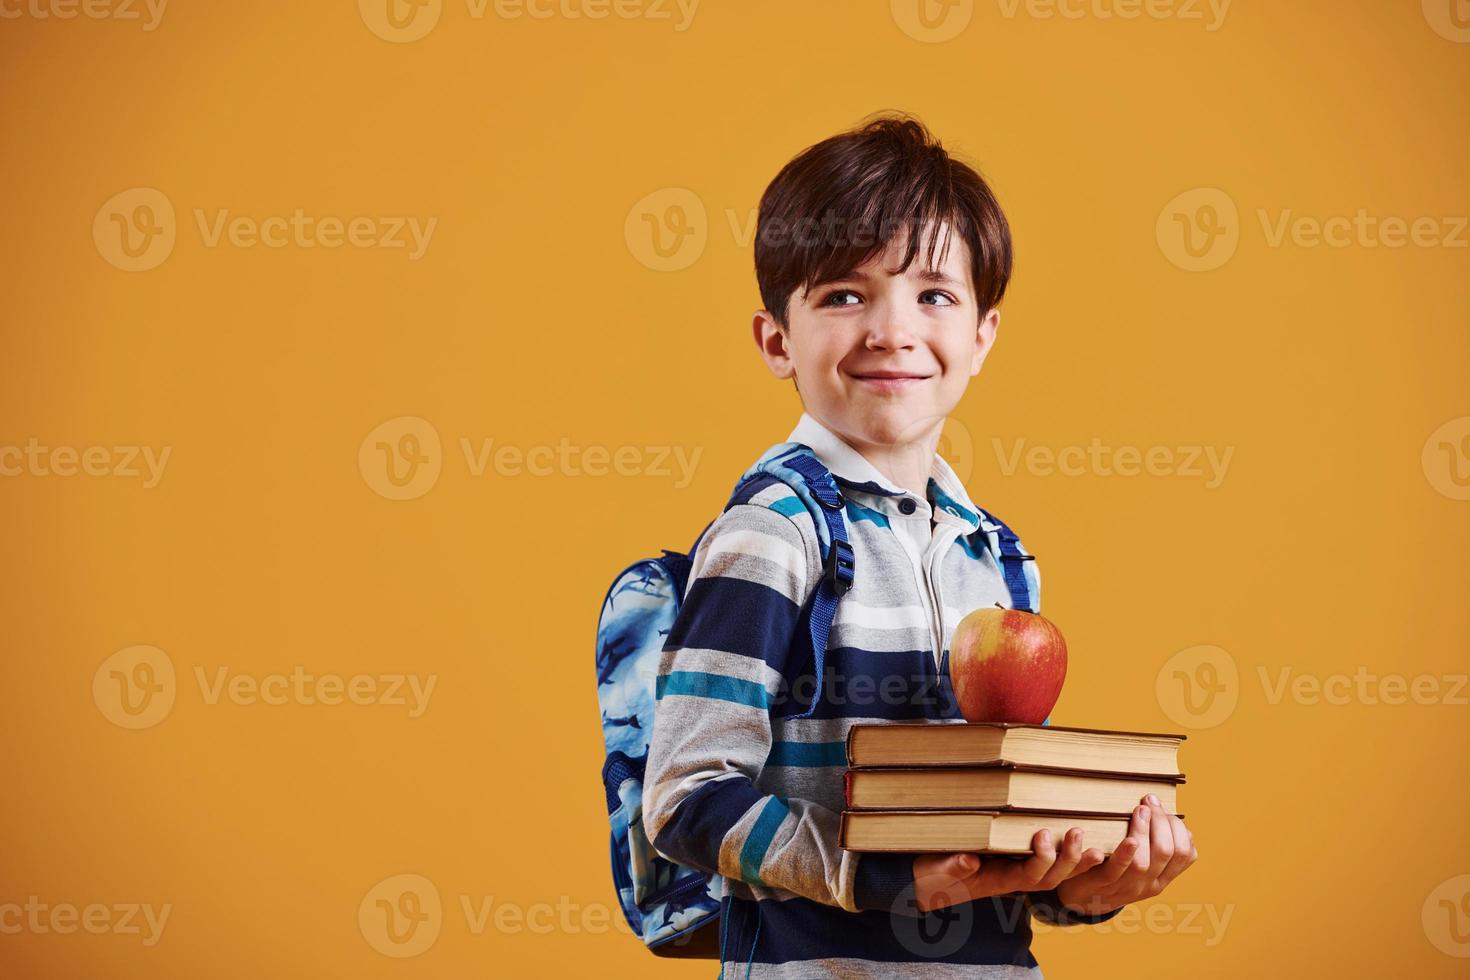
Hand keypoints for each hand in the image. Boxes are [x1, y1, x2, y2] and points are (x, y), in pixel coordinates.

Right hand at [912, 827, 1105, 913]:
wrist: (926, 885)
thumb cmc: (932, 876)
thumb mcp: (938, 871)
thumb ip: (954, 866)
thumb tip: (970, 860)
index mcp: (997, 881)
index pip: (1030, 876)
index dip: (1043, 859)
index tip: (1042, 834)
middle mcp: (1012, 878)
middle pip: (1050, 878)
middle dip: (1069, 859)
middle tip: (1076, 831)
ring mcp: (1013, 870)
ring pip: (1052, 872)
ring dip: (1073, 858)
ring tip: (1085, 835)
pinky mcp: (1011, 860)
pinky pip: (1044, 861)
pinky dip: (1064, 854)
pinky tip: (1078, 840)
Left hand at [1053, 793, 1197, 916]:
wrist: (1084, 900)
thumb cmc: (1116, 872)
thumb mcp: (1144, 863)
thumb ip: (1155, 843)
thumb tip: (1166, 812)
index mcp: (1162, 878)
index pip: (1185, 853)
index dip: (1178, 829)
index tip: (1165, 809)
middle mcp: (1148, 884)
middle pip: (1166, 852)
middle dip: (1161, 822)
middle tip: (1150, 801)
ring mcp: (1125, 886)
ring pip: (1142, 862)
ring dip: (1143, 832)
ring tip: (1140, 810)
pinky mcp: (1101, 883)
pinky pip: (1115, 869)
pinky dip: (1123, 853)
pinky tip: (1126, 838)